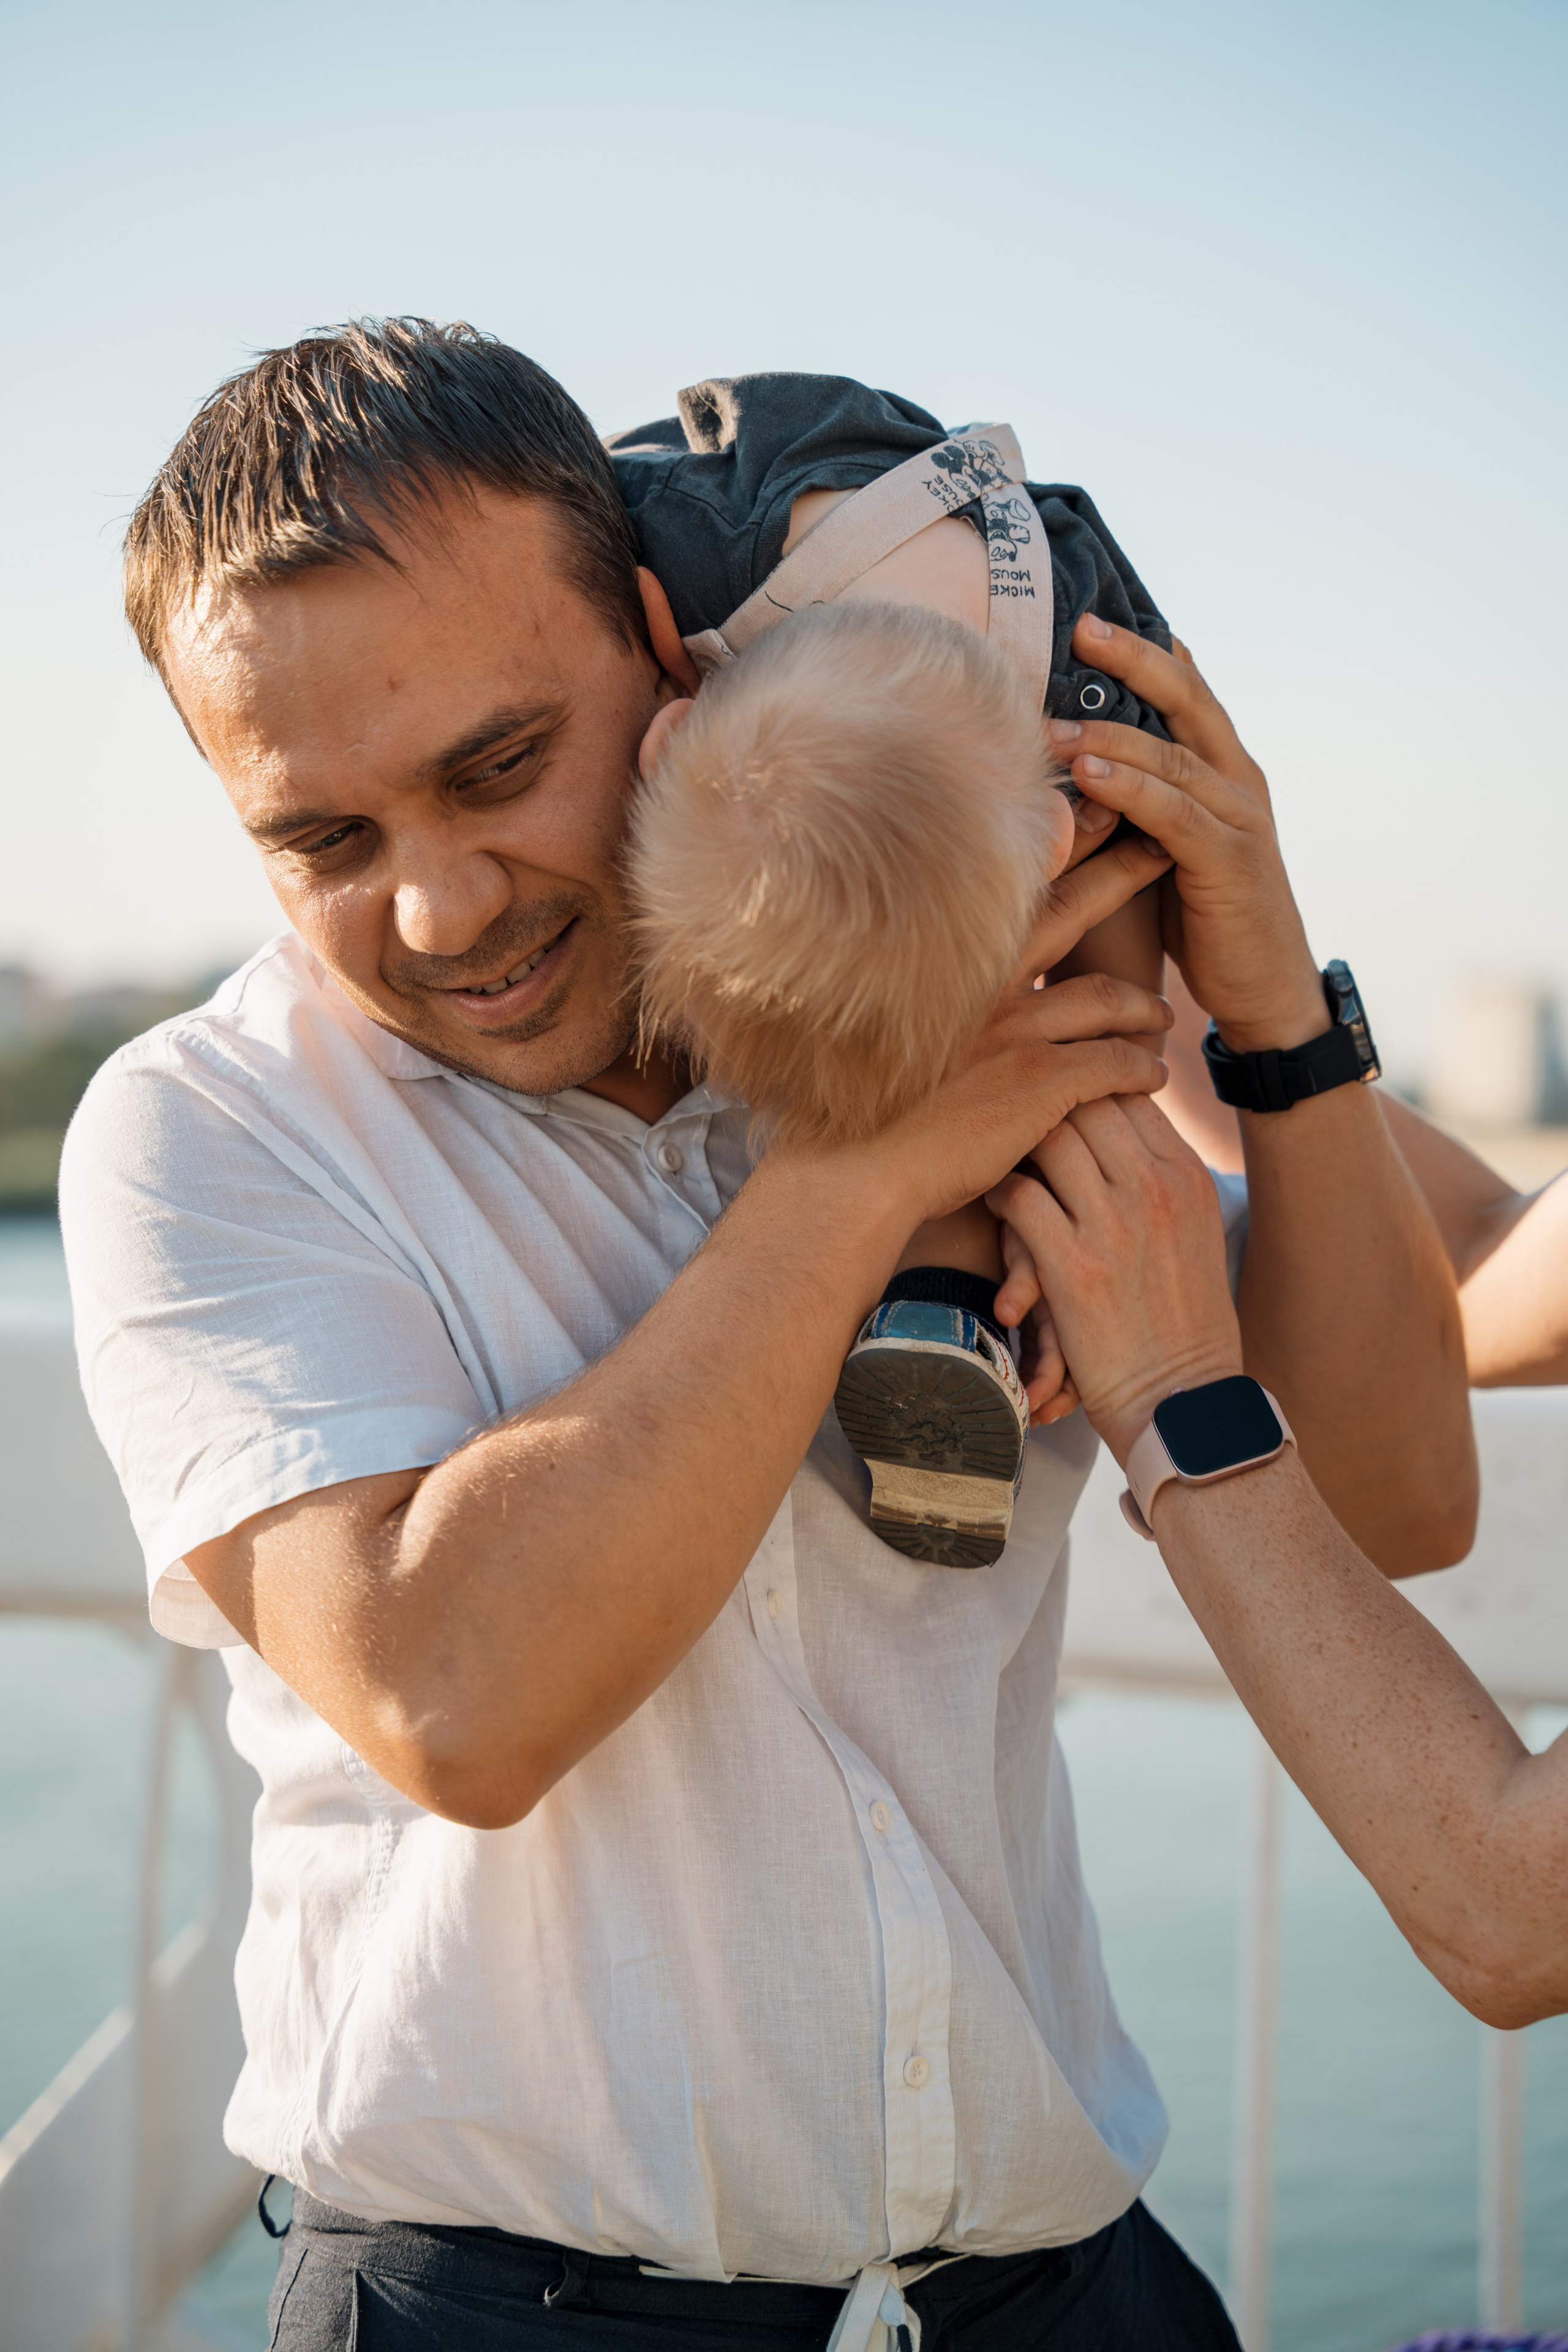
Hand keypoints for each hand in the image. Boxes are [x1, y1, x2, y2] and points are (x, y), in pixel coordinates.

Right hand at [808, 853, 1176, 1233]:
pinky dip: (1142, 1066)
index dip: (1059, 843)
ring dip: (1143, 1004)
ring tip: (1164, 1017)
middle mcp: (982, 981)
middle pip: (1072, 910)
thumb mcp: (889, 1025)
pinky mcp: (1039, 1082)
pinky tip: (1154, 1077)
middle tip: (1163, 849)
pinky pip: (1113, 1061)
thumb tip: (948, 971)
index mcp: (949, 961)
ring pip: (1106, 997)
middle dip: (1123, 873)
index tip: (1091, 810)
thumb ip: (931, 990)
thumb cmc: (864, 1108)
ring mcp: (1014, 1029)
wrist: (854, 1169)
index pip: (1013, 887)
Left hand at [986, 1096, 1242, 1461]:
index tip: (1060, 1094)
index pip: (1131, 1094)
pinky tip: (994, 1201)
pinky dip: (1000, 1192)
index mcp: (1187, 1176)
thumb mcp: (1198, 1231)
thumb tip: (1130, 1134)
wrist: (1184, 1398)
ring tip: (1000, 1151)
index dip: (1089, 1085)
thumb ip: (1165, 1179)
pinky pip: (1020, 1198)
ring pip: (1049, 1139)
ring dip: (1017, 1142)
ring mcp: (1114, 1224)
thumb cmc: (1185, 1320)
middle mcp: (1155, 1188)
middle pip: (1088, 1102)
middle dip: (1047, 1102)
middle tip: (1017, 1112)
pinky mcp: (1074, 1266)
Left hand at [1049, 619, 1329, 1053]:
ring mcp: (1239, 818)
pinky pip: (1172, 812)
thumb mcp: (1169, 849)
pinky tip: (1086, 773)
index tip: (1096, 621)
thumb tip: (1072, 770)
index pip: (1188, 694)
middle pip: (1187, 700)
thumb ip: (1141, 804)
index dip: (1147, 654)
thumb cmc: (1205, 920)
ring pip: (1171, 756)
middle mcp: (1238, 781)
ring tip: (1051, 723)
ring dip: (1109, 735)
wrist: (1266, 989)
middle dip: (1134, 661)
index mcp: (1225, 771)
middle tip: (1080, 629)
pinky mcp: (1229, 861)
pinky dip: (1128, 788)